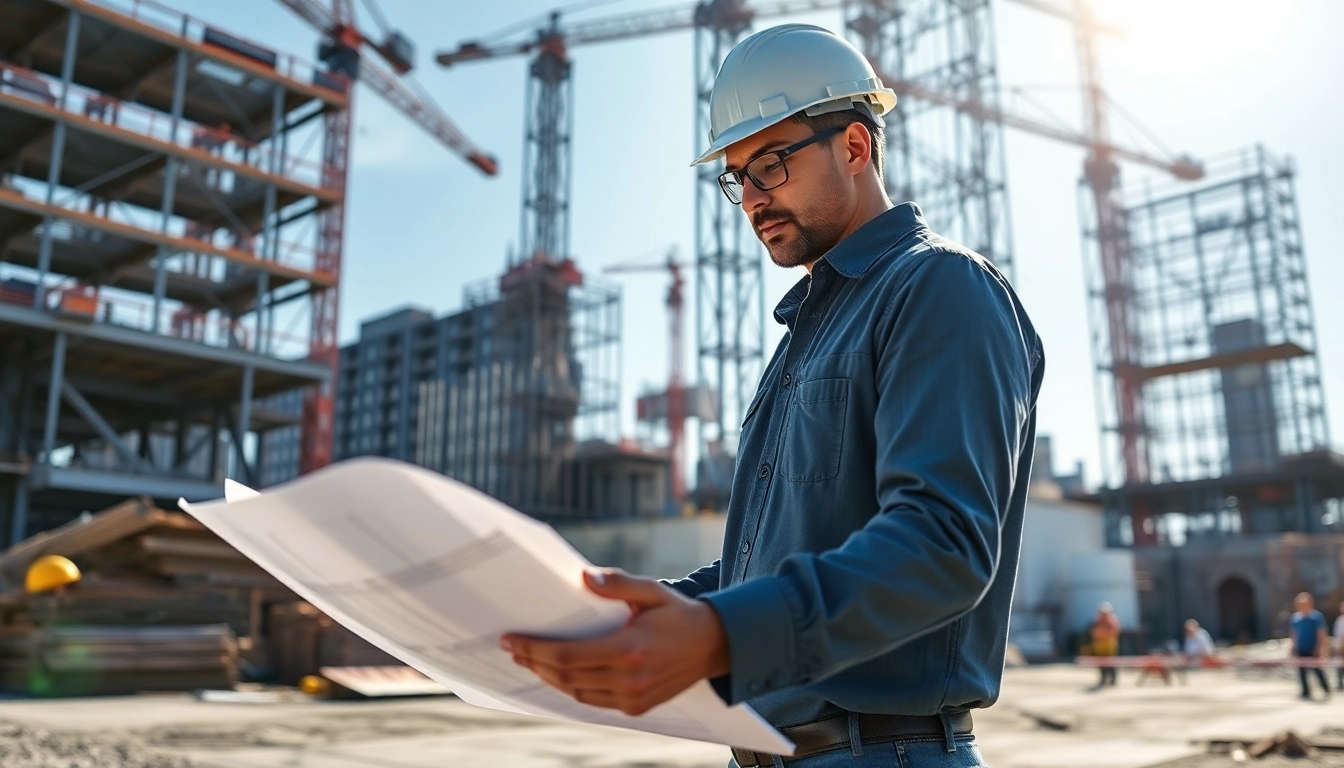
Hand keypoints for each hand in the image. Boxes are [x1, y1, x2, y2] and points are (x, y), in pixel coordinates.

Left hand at [500, 569, 729, 715]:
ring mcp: (633, 697)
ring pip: (575, 692)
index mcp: (630, 649)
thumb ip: (619, 583)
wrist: (715, 645)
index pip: (566, 654)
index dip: (533, 649)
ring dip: (548, 676)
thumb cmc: (679, 613)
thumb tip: (585, 575)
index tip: (510, 639)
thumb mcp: (653, 591)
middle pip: (565, 675)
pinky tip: (558, 673)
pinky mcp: (637, 706)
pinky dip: (570, 688)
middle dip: (533, 661)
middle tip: (512, 648)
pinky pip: (592, 701)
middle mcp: (629, 678)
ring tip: (529, 659)